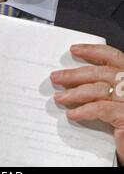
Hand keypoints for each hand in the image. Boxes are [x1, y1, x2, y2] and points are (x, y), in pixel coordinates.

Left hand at [50, 44, 123, 163]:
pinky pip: (101, 109)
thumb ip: (101, 87)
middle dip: (75, 74)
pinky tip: (72, 114)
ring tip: (59, 97)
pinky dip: (84, 110)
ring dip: (75, 93)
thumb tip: (71, 79)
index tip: (73, 49)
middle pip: (102, 72)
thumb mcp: (114, 100)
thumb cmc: (123, 124)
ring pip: (99, 89)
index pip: (113, 57)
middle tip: (56, 77)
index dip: (93, 51)